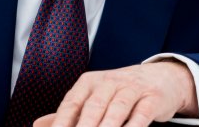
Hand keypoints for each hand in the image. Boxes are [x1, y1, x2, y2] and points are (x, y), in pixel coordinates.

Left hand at [40, 61, 197, 126]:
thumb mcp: (92, 96)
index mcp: (88, 83)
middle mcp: (108, 82)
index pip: (71, 103)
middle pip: (92, 107)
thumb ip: (68, 112)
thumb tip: (38, 125)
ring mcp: (131, 89)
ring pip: (116, 110)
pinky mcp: (151, 98)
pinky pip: (141, 114)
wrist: (160, 76)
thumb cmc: (119, 90)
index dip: (61, 122)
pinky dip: (134, 126)